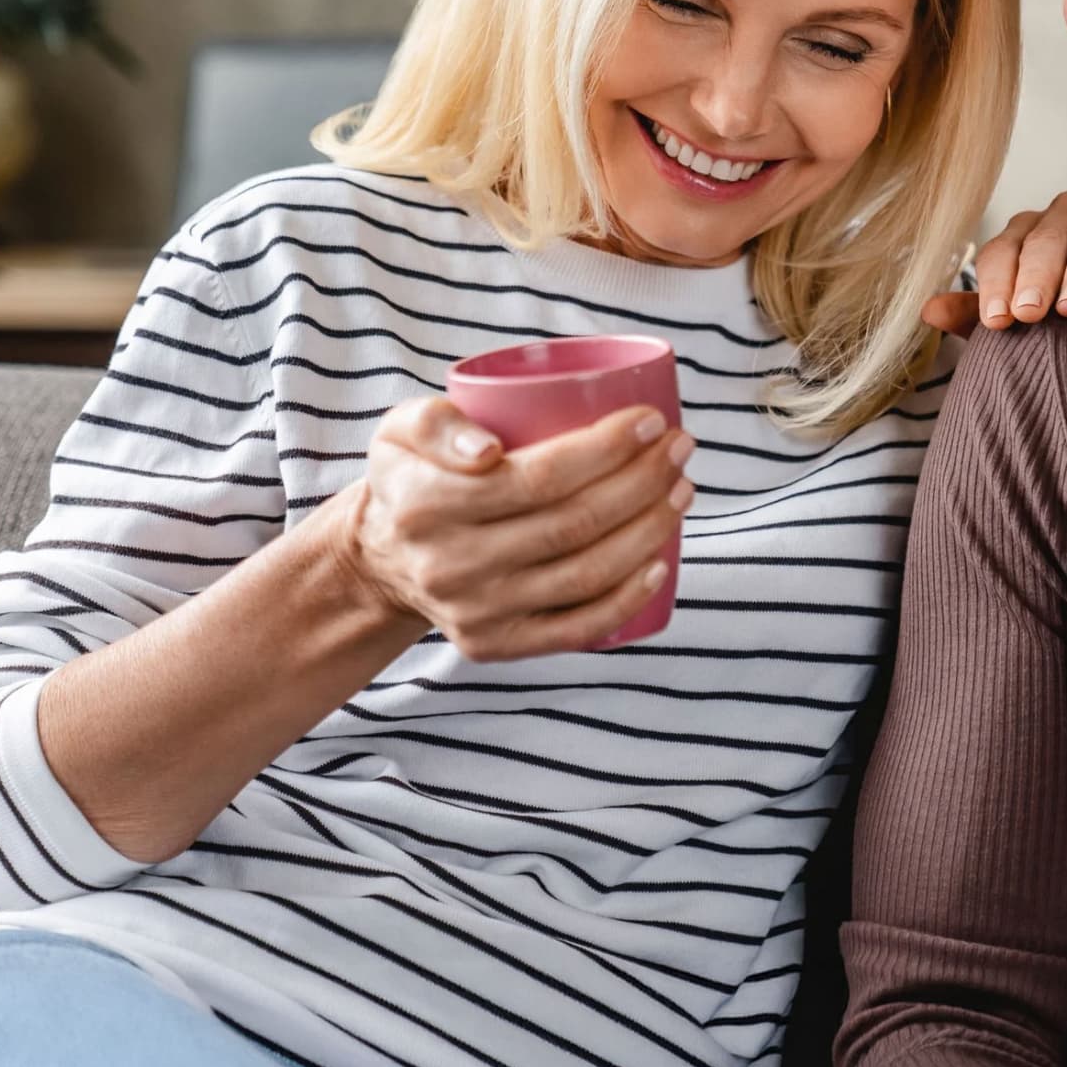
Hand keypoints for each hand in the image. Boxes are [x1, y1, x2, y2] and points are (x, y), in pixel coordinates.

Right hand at [335, 397, 693, 660]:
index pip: (539, 477)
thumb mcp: (400, 431)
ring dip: (649, 531)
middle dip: (644, 482)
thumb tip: (489, 451)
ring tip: (681, 492)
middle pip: (573, 523)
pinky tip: (661, 564)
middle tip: (680, 450)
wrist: (384, 557)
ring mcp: (477, 611)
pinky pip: (577, 627)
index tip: (651, 421)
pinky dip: (628, 598)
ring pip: (585, 573)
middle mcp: (451, 564)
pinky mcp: (496, 644)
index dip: (607, 450)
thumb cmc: (413, 477)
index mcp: (427, 503)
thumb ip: (435, 423)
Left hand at [924, 192, 1066, 336]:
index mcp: (1025, 236)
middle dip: (1035, 277)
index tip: (997, 322)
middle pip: (1042, 240)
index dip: (995, 285)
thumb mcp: (1023, 316)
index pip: (1001, 252)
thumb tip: (928, 310)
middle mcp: (1062, 217)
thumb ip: (977, 315)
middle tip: (1032, 313)